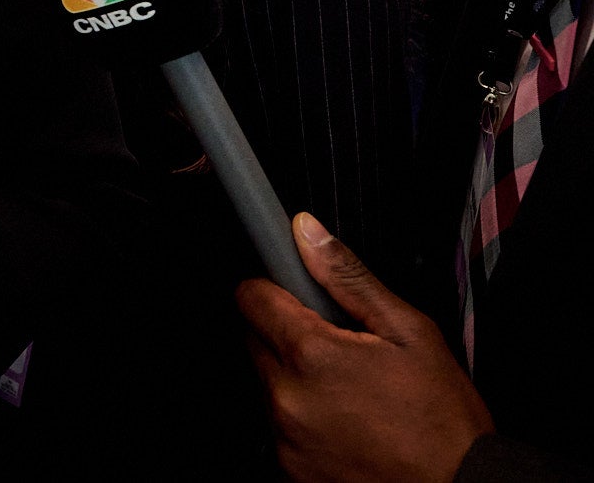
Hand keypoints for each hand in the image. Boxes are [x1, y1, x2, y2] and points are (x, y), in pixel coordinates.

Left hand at [237, 213, 492, 482]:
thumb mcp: (410, 333)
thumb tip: (307, 234)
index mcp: (311, 356)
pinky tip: (348, 423)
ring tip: (352, 391)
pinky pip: (282, 426)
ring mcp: (285, 438)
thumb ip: (349, 278)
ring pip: (269, 384)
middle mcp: (287, 398)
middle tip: (340, 347)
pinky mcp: (290, 469)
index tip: (295, 293)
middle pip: (255, 339)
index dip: (273, 287)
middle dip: (288, 333)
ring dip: (297, 378)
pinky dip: (305, 418)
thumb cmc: (444, 423)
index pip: (250, 297)